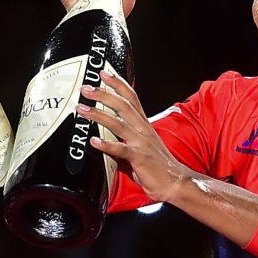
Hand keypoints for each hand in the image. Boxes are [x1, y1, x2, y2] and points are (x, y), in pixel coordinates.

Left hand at [76, 70, 187, 203]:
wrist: (176, 182)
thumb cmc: (157, 166)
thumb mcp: (138, 146)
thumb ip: (121, 139)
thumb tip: (101, 136)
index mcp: (144, 124)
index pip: (131, 98)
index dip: (118, 84)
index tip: (104, 74)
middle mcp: (143, 130)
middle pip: (123, 105)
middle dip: (104, 94)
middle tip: (86, 88)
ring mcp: (141, 143)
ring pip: (118, 123)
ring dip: (98, 114)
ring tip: (82, 109)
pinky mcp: (140, 158)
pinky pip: (121, 149)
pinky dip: (107, 144)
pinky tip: (94, 141)